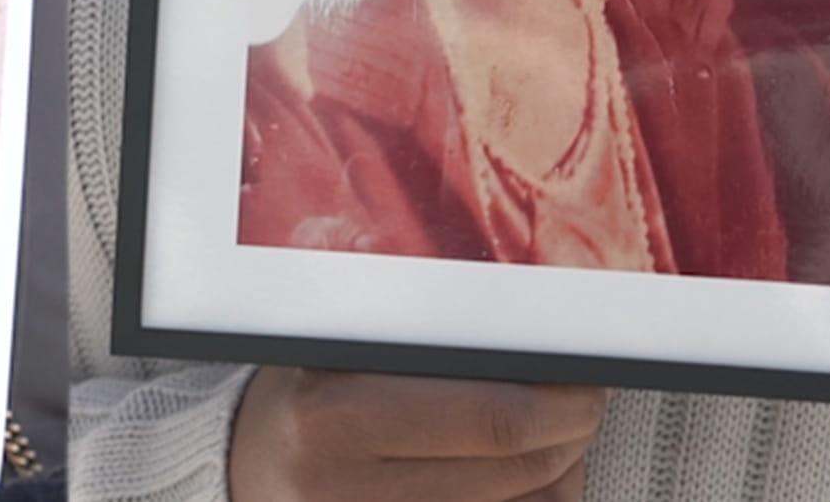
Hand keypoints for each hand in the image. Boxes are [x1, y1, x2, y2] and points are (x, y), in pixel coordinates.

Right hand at [225, 368, 603, 501]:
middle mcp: (343, 484)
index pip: (491, 416)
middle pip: (514, 466)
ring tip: (557, 442)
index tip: (589, 378)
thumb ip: (430, 344)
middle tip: (586, 403)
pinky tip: (525, 485)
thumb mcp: (349, 351)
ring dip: (557, 476)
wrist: (241, 463)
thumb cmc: (310, 394)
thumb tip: (545, 354)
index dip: (561, 399)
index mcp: (335, 413)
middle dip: (571, 433)